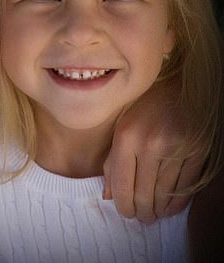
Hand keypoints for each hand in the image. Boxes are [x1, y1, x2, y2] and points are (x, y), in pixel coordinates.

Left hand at [103, 79, 204, 222]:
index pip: (121, 183)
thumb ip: (112, 161)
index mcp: (126, 137)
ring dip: (157, 210)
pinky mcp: (197, 152)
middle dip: (141, 212)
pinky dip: (176, 203)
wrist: (179, 87)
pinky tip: (169, 207)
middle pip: (143, 193)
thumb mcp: (121, 128)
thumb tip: (108, 196)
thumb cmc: (144, 109)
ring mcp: (175, 148)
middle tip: (141, 218)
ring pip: (164, 193)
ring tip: (153, 215)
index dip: (123, 205)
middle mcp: (149, 143)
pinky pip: (185, 187)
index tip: (124, 213)